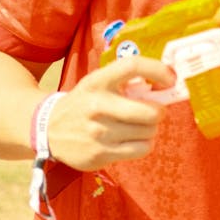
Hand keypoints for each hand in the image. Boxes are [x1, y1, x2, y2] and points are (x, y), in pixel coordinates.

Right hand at [46, 56, 175, 170]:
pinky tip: (133, 139)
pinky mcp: (99, 154)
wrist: (49, 129)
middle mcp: (97, 106)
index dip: (158, 70)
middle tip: (155, 111)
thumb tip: (168, 83)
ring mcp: (98, 132)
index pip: (133, 66)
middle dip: (159, 111)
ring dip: (150, 129)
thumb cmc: (85, 102)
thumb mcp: (98, 82)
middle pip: (149, 112)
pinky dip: (144, 144)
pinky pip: (141, 149)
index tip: (171, 79)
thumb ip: (127, 81)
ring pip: (148, 132)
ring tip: (139, 126)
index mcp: (98, 81)